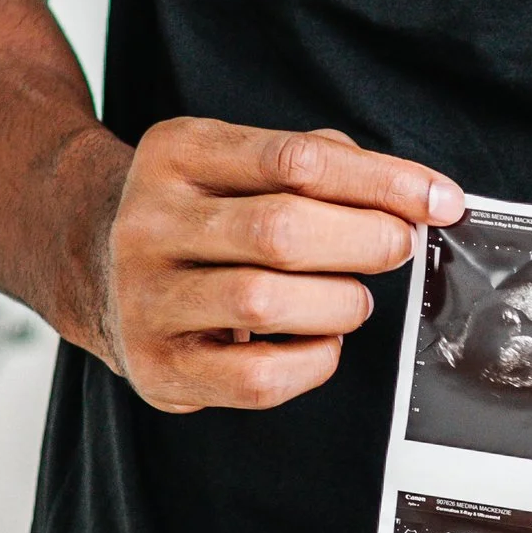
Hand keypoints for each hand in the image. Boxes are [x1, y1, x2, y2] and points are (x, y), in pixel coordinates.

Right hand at [85, 120, 463, 411]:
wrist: (92, 263)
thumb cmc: (199, 213)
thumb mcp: (239, 162)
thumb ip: (321, 163)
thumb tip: (413, 195)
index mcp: (178, 154)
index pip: (295, 160)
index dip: (382, 183)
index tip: (439, 201)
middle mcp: (149, 221)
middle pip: (281, 231)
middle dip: (366, 242)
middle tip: (398, 249)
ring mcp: (146, 297)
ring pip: (266, 303)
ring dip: (339, 304)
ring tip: (352, 299)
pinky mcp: (157, 365)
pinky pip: (255, 378)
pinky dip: (311, 363)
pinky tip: (319, 343)